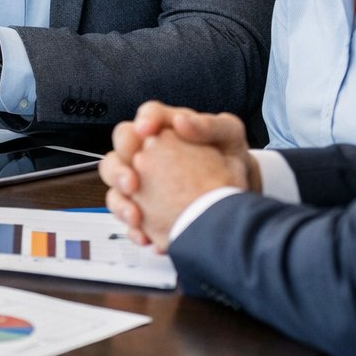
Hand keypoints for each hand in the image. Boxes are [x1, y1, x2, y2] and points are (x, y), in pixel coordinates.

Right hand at [101, 101, 256, 250]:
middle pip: (117, 155)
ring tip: (136, 216)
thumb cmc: (230, 162)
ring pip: (116, 190)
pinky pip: (129, 221)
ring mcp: (144, 184)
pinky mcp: (146, 211)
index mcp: (167, 131)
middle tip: (133, 183)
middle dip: (118, 170)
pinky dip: (135, 230)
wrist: (239, 197)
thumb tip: (181, 121)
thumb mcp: (229, 137)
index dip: (141, 122)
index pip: (146, 118)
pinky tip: (147, 236)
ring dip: (120, 204)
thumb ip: (209, 125)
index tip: (146, 132)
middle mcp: (148, 155)